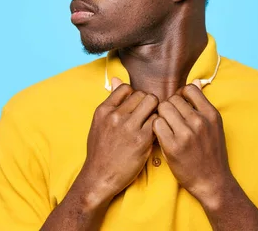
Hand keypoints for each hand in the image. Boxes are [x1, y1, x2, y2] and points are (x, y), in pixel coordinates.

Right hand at [78, 77, 157, 204]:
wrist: (100, 177)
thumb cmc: (100, 150)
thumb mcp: (99, 123)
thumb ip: (110, 102)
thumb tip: (117, 79)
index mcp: (104, 110)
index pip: (127, 88)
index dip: (135, 96)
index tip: (135, 107)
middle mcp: (116, 116)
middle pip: (143, 95)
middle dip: (148, 103)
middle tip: (147, 115)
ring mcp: (129, 127)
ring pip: (152, 103)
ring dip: (155, 112)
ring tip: (151, 123)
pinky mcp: (142, 140)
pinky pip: (157, 121)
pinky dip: (158, 125)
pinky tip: (153, 134)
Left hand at [153, 80, 232, 204]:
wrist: (212, 181)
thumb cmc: (211, 152)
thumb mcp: (214, 126)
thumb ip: (203, 105)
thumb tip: (196, 81)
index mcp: (211, 114)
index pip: (189, 89)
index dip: (181, 95)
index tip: (180, 106)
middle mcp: (199, 121)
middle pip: (173, 99)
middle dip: (169, 106)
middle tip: (170, 119)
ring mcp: (186, 134)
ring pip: (162, 109)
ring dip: (161, 116)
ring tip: (165, 126)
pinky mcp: (172, 146)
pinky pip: (156, 124)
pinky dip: (156, 128)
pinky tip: (161, 135)